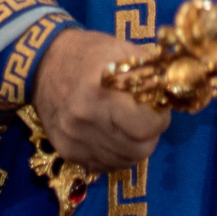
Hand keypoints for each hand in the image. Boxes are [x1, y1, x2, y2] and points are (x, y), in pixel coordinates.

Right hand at [33, 28, 169, 173]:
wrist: (41, 63)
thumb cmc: (87, 52)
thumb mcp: (121, 50)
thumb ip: (150, 71)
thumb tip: (175, 89)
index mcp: (100, 92)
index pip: (146, 126)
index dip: (158, 117)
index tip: (156, 105)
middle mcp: (85, 121)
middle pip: (139, 149)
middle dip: (150, 134)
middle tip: (144, 115)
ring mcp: (74, 140)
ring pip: (125, 161)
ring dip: (134, 145)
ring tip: (126, 123)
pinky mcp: (67, 152)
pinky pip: (106, 165)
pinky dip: (115, 153)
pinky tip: (111, 133)